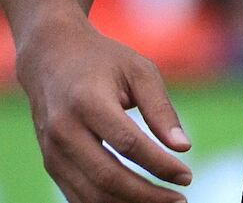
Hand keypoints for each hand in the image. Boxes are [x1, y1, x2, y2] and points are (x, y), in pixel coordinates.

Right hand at [16, 17, 191, 201]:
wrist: (51, 59)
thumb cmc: (103, 62)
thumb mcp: (139, 71)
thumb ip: (161, 109)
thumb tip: (183, 147)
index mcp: (87, 102)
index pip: (128, 145)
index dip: (159, 165)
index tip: (186, 177)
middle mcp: (64, 131)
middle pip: (107, 177)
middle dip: (146, 195)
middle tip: (179, 201)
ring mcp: (53, 151)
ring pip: (90, 193)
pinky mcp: (51, 164)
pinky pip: (77, 194)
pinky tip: (135, 201)